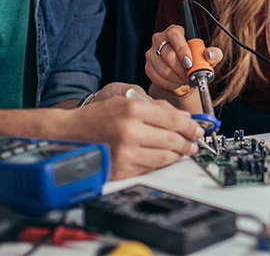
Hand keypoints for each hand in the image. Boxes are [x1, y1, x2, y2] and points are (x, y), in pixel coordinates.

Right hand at [76, 86, 203, 179]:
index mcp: (132, 109)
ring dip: (178, 155)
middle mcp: (129, 131)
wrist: (70, 134)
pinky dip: (161, 164)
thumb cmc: (97, 117)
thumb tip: (182, 118)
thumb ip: (155, 107)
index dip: (191, 126)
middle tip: (194, 143)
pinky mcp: (121, 170)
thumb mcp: (125, 100)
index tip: (199, 129)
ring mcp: (125, 153)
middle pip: (172, 140)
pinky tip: (165, 159)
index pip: (173, 119)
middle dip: (188, 142)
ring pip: (164, 157)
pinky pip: (150, 168)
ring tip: (183, 152)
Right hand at [146, 25, 222, 96]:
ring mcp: (151, 53)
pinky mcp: (148, 67)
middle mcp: (160, 39)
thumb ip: (214, 54)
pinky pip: (157, 78)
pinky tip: (177, 83)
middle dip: (182, 69)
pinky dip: (170, 84)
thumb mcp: (208, 57)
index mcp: (174, 31)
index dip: (182, 50)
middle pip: (168, 54)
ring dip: (177, 78)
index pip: (175, 36)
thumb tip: (210, 54)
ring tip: (186, 80)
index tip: (190, 63)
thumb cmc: (196, 62)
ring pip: (163, 68)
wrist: (184, 77)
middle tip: (191, 76)